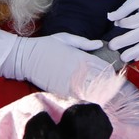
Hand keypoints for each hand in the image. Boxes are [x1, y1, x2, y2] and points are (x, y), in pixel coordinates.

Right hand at [1, 32, 115, 95]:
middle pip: (100, 81)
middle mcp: (76, 70)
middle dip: (107, 85)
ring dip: (98, 93)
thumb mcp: (65, 38)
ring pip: (91, 91)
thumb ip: (84, 42)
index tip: (113, 75)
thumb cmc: (45, 46)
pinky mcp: (59, 90)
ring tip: (101, 95)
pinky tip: (87, 99)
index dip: (111, 73)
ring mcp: (68, 81)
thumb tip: (100, 44)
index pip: (103, 67)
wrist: (24, 57)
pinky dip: (84, 99)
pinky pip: (76, 97)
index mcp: (80, 56)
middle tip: (111, 87)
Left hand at [107, 0, 138, 60]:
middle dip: (123, 42)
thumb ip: (123, 9)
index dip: (121, 23)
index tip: (117, 23)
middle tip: (111, 47)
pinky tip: (135, 58)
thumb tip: (110, 18)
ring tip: (122, 58)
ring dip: (133, 53)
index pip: (131, 23)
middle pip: (137, 36)